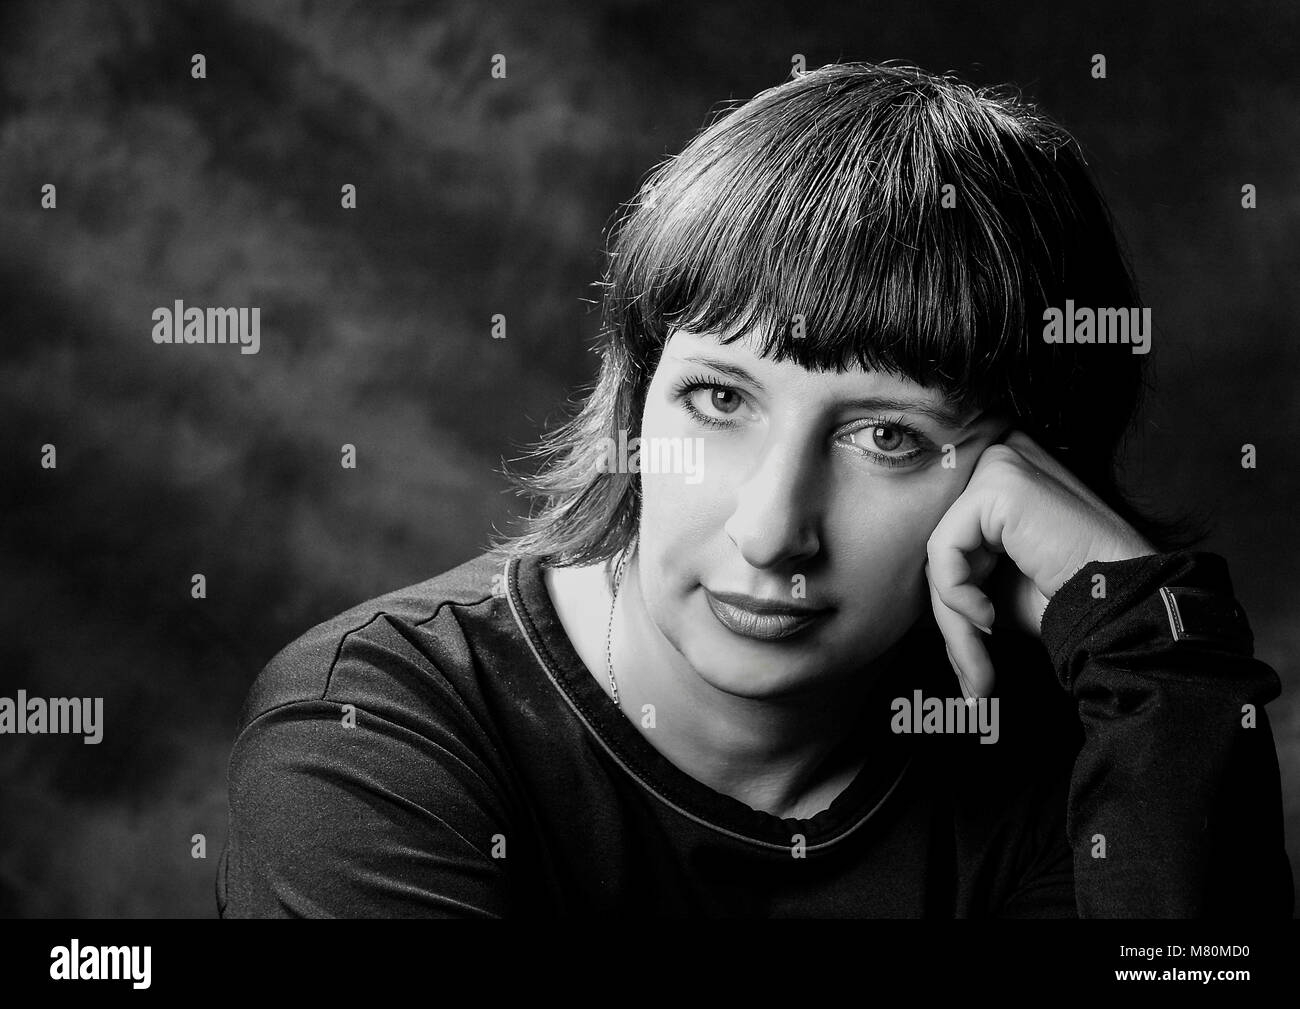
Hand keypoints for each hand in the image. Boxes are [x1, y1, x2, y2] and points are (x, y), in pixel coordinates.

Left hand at [923, 429, 1154, 699]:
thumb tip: (915, 599)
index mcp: (1002, 476)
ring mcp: (1002, 463)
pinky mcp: (1000, 484)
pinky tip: (989, 615)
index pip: (950, 537)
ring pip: (940, 553)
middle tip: (973, 675)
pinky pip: (943, 549)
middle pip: (943, 544)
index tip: (971, 652)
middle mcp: (1001, 456)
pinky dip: (957, 594)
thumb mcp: (997, 586)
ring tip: (980, 663)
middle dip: (952, 617)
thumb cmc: (1071, 596)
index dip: (953, 599)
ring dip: (955, 620)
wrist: (1124, 606)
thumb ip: (956, 576)